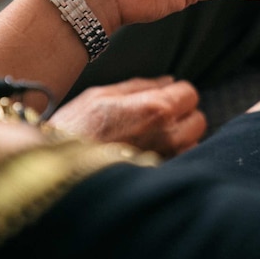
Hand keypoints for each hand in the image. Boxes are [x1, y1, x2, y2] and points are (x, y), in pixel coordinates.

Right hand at [47, 76, 206, 157]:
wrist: (61, 168)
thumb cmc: (77, 128)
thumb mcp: (103, 94)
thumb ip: (141, 86)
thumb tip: (168, 81)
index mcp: (156, 108)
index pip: (190, 93)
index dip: (176, 92)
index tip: (161, 96)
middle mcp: (168, 136)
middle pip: (198, 119)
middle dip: (182, 114)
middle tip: (156, 116)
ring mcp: (166, 160)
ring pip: (192, 142)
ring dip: (179, 137)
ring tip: (151, 136)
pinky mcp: (160, 177)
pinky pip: (180, 161)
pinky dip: (172, 155)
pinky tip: (149, 152)